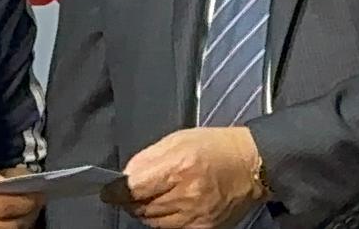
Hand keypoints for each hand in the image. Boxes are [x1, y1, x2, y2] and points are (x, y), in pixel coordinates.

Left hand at [102, 128, 266, 228]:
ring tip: (156, 194)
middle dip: (131, 199)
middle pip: (141, 207)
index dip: (116, 190)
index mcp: (179, 166)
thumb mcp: (178, 139)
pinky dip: (163, 219)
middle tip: (135, 189)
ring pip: (152, 221)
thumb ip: (148, 157)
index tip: (107, 190)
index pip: (134, 187)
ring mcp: (195, 216)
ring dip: (146, 210)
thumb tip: (125, 176)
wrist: (251, 165)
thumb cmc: (215, 147)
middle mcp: (187, 194)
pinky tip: (170, 205)